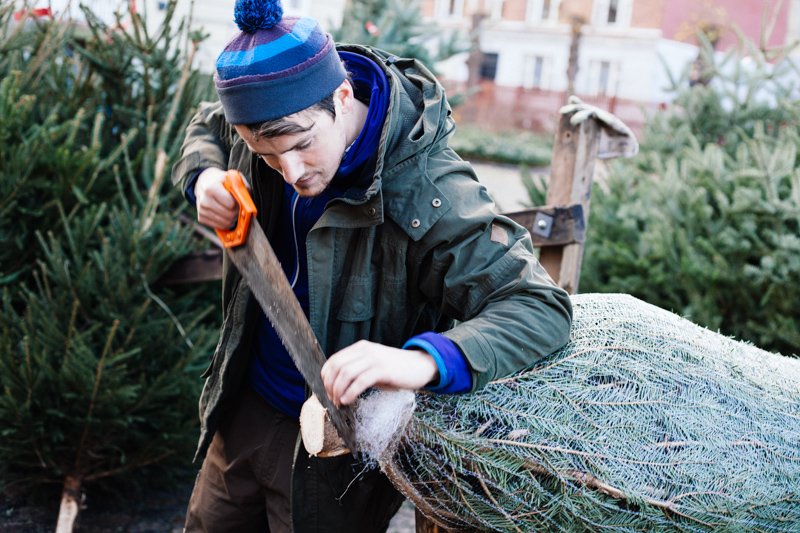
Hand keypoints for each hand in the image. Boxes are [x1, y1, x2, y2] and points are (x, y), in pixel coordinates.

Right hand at [194, 168, 249, 228]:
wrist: (204, 183)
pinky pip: (220, 226)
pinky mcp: (201, 218)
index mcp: (211, 188)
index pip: (231, 204)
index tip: (237, 199)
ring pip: (226, 223)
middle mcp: (204, 200)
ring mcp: (202, 210)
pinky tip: (225, 214)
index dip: (238, 203)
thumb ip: (242, 188)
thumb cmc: (221, 181)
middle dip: (236, 212)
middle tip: (236, 206)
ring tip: (231, 210)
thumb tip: (248, 204)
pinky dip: (226, 222)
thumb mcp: (233, 178)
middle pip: (229, 215)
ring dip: (232, 218)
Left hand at [320, 340, 438, 406]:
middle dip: (330, 386)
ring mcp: (374, 359)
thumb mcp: (373, 366)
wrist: (420, 366)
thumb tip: (337, 387)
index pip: (334, 360)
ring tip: (340, 403)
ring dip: (338, 391)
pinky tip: (348, 401)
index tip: (328, 391)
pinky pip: (360, 381)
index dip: (326, 377)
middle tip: (332, 400)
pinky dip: (350, 392)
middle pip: (337, 367)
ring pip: (346, 373)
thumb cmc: (395, 370)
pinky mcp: (383, 369)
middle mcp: (365, 350)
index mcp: (360, 348)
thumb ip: (357, 371)